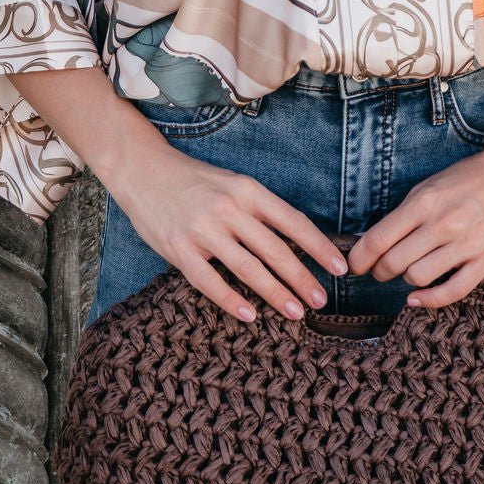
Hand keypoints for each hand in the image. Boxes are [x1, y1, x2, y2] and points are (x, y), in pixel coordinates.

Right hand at [12, 66, 348, 325]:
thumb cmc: (195, 180)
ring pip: (248, 268)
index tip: (340, 267)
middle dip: (302, 278)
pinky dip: (232, 300)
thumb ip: (260, 210)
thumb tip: (297, 242)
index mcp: (247, 189)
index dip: (319, 246)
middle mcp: (228, 208)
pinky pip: (210, 281)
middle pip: (275, 250)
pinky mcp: (179, 249)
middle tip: (322, 301)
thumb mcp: (233, 184)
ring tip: (296, 312)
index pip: (292, 221)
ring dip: (276, 293)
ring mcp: (203, 230)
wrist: (143, 170)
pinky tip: (251, 314)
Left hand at [343, 147, 483, 309]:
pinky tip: (416, 298)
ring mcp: (466, 245)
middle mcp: (443, 225)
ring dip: (404, 279)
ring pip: (418, 278)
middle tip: (378, 270)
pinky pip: (452, 292)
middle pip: (394, 262)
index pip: (379, 239)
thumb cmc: (465, 180)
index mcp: (425, 203)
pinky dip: (429, 300)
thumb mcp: (427, 187)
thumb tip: (374, 242)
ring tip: (406, 271)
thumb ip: (403, 215)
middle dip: (379, 271)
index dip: (360, 258)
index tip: (355, 264)